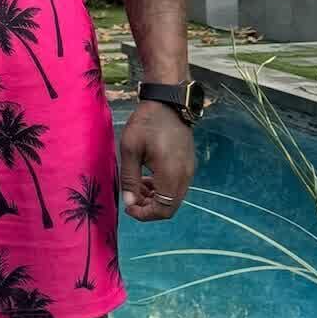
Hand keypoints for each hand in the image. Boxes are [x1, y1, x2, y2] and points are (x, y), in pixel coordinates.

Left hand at [119, 100, 194, 221]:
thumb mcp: (130, 149)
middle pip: (169, 207)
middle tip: (131, 197)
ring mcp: (189, 171)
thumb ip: (130, 179)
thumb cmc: (146, 123)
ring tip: (137, 185)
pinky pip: (177, 187)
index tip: (128, 207)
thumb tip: (129, 203)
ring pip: (173, 198)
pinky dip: (162, 189)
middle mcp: (184, 176)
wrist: (167, 103)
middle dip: (148, 207)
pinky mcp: (188, 165)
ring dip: (155, 198)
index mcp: (171, 174)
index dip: (144, 215)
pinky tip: (147, 178)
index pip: (163, 210)